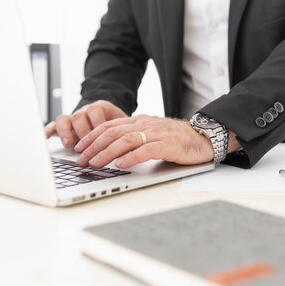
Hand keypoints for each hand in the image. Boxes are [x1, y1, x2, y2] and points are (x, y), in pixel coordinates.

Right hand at [45, 100, 127, 148]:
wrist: (108, 119)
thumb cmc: (118, 126)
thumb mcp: (124, 126)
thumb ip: (126, 132)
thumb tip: (134, 148)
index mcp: (101, 108)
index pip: (96, 111)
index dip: (97, 124)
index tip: (101, 138)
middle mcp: (85, 111)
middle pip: (79, 116)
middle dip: (83, 132)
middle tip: (87, 148)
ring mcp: (74, 117)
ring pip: (66, 119)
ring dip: (66, 132)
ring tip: (69, 145)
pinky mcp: (65, 126)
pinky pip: (54, 125)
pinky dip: (49, 130)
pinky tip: (46, 137)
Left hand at [73, 115, 213, 168]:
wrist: (205, 137)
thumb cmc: (178, 140)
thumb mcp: (152, 135)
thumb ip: (135, 139)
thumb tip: (113, 152)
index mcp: (140, 121)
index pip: (110, 126)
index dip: (92, 136)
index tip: (79, 148)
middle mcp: (146, 124)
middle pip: (113, 132)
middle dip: (94, 146)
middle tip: (81, 159)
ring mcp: (157, 133)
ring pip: (126, 140)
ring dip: (107, 152)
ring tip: (95, 163)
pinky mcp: (168, 145)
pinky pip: (146, 150)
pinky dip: (131, 157)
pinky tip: (121, 164)